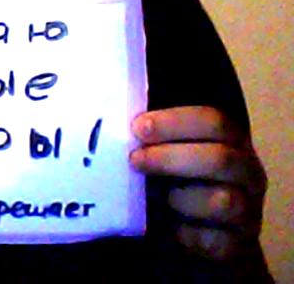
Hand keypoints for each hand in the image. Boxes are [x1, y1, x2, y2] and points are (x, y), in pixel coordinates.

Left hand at [129, 106, 266, 260]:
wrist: (209, 234)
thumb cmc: (182, 181)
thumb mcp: (174, 152)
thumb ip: (157, 138)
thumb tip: (116, 124)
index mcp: (232, 141)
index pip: (214, 121)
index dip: (174, 122)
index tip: (137, 127)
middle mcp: (248, 173)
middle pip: (220, 158)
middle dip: (170, 158)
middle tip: (134, 160)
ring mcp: (248, 211)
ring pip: (222, 201)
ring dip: (178, 198)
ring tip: (155, 198)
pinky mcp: (236, 245)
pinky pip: (211, 239)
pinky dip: (181, 233)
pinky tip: (165, 226)